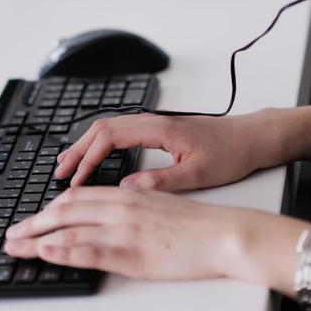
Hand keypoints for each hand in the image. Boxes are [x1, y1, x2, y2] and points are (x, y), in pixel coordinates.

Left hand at [4, 186, 240, 280]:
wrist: (224, 233)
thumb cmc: (195, 224)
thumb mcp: (156, 205)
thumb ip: (129, 208)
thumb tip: (105, 217)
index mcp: (126, 195)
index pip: (76, 199)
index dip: (48, 209)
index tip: (29, 220)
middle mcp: (120, 207)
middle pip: (64, 212)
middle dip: (32, 224)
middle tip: (10, 236)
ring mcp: (124, 230)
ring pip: (69, 230)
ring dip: (37, 240)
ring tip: (15, 248)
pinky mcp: (133, 253)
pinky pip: (90, 251)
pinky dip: (63, 251)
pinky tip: (46, 254)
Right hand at [54, 111, 269, 189]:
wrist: (251, 137)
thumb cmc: (230, 153)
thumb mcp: (198, 174)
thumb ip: (162, 181)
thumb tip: (128, 188)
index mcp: (158, 129)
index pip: (109, 137)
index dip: (88, 158)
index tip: (76, 180)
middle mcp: (152, 122)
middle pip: (101, 128)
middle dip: (77, 150)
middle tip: (59, 173)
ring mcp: (153, 124)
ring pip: (108, 128)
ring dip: (85, 145)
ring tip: (67, 165)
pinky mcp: (157, 130)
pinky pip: (119, 131)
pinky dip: (100, 143)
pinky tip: (95, 156)